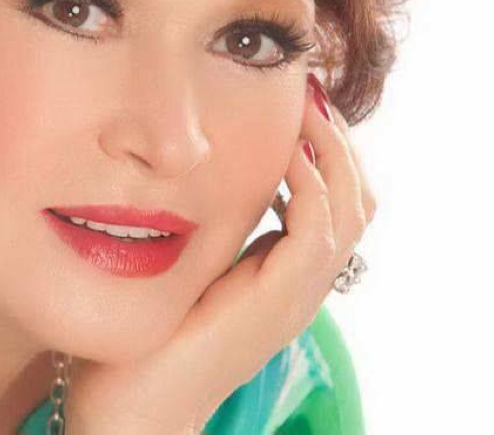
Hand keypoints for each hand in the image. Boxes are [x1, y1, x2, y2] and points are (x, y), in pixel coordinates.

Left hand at [61, 76, 376, 434]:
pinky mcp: (279, 299)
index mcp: (285, 270)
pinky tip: (284, 148)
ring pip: (353, 206)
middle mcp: (303, 281)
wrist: (133, 404)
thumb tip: (199, 163)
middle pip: (360, 196)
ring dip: (332, 147)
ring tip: (303, 103)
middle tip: (309, 89)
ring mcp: (298, 293)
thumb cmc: (148, 329)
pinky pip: (318, 228)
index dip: (326, 146)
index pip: (337, 198)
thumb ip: (210, 219)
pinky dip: (311, 181)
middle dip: (339, 136)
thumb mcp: (190, 258)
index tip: (299, 97)